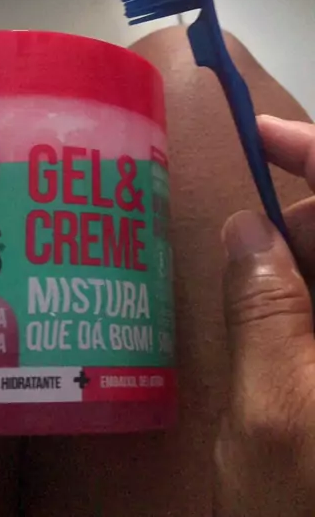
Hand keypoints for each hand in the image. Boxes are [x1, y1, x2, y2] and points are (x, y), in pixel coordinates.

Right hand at [214, 115, 314, 516]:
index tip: (262, 133)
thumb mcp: (274, 416)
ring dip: (297, 277)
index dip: (314, 153)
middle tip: (242, 255)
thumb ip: (262, 309)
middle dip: (298, 230)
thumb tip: (250, 233)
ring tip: (249, 306)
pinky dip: (304, 312)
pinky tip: (274, 338)